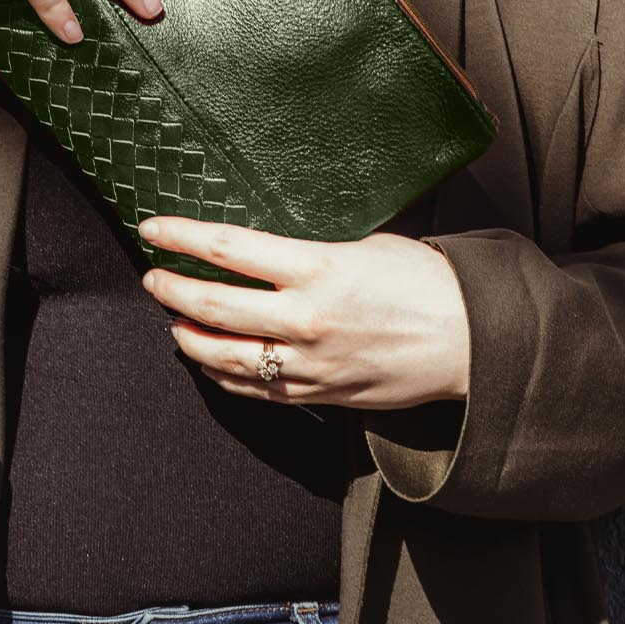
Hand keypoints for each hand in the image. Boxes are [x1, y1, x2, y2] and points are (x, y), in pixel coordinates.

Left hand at [138, 216, 469, 408]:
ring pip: (223, 356)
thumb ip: (307, 250)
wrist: (471, 341)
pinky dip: (220, 374)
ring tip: (172, 318)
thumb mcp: (362, 244)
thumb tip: (260, 248)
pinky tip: (207, 359)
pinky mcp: (317, 395)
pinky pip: (253, 389)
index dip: (182, 236)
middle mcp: (305, 319)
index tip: (153, 228)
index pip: (229, 248)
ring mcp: (308, 363)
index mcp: (317, 268)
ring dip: (187, 334)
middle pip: (213, 304)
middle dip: (172, 288)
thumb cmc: (424, 282)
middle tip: (154, 276)